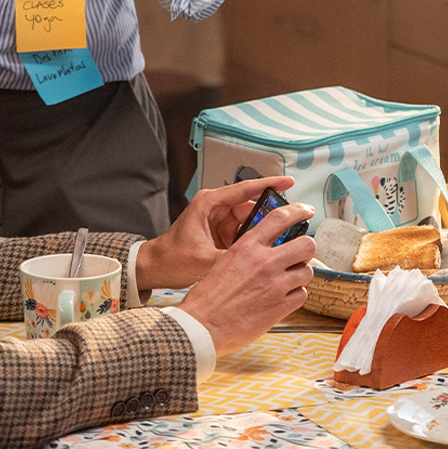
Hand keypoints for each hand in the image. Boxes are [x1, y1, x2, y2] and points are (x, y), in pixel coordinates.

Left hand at [137, 176, 294, 290]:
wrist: (155, 268)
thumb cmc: (171, 259)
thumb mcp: (204, 261)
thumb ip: (232, 259)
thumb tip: (258, 261)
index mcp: (209, 203)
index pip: (245, 189)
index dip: (269, 184)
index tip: (289, 180)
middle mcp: (215, 207)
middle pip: (251, 205)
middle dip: (271, 214)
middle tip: (292, 223)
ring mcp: (219, 220)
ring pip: (250, 220)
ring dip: (263, 230)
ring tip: (282, 240)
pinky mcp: (221, 233)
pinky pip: (244, 232)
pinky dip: (254, 240)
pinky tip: (266, 249)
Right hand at [173, 202, 316, 355]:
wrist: (203, 325)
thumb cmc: (208, 297)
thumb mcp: (224, 261)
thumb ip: (248, 252)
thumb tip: (266, 247)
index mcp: (247, 247)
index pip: (280, 218)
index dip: (298, 211)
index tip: (306, 211)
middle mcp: (265, 262)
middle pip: (306, 244)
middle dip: (305, 249)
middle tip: (299, 255)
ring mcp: (275, 285)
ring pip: (307, 271)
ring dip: (299, 275)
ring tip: (287, 280)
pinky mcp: (280, 307)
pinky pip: (302, 295)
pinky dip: (295, 295)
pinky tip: (282, 298)